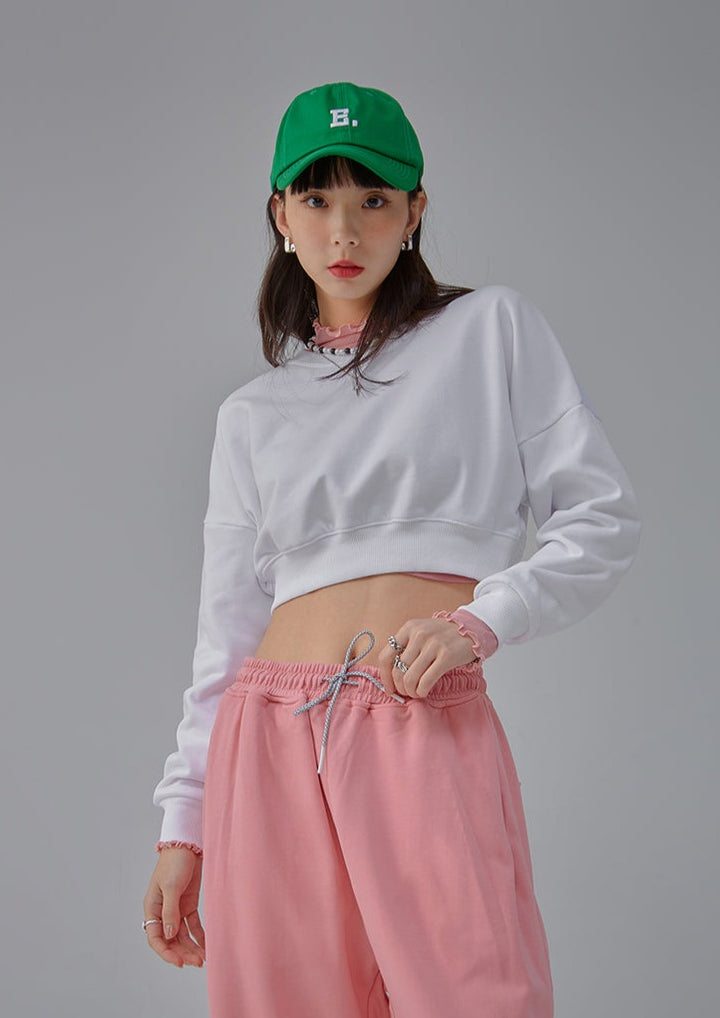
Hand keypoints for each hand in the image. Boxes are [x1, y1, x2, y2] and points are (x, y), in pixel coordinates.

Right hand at [143, 847, 205, 967]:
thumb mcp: (171, 886)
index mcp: (152, 907)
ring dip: (191, 947)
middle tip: (197, 962)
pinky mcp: (188, 904)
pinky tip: (206, 946)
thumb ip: (170, 912)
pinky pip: (192, 926)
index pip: (155, 937)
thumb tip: (169, 935)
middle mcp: (162, 911)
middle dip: (183, 952)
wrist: (188, 844)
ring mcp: (176, 909)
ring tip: (204, 958)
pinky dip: (199, 936)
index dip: (166, 952)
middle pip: (170, 939)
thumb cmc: (175, 862)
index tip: (180, 962)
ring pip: (182, 935)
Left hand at [377, 616, 479, 698]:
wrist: (472, 628)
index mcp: (409, 628)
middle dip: (399, 687)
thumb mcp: (422, 631)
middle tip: (406, 692)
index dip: (384, 676)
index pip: (386, 656)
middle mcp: (419, 634)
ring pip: (410, 678)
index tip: (389, 687)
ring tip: (416, 692)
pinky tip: (424, 691)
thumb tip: (391, 675)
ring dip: (411, 691)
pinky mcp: (446, 656)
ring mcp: (433, 645)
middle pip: (397, 670)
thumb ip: (407, 646)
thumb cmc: (444, 634)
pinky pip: (426, 681)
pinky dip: (421, 691)